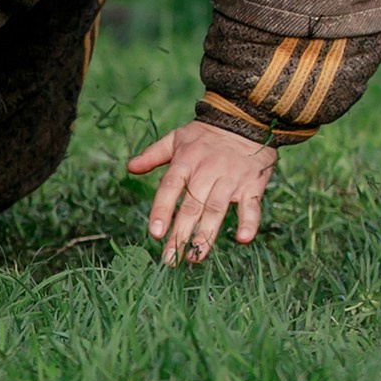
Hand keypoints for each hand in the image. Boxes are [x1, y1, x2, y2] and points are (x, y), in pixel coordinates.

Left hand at [125, 121, 276, 264]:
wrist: (245, 120)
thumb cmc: (205, 135)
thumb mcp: (176, 138)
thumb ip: (153, 155)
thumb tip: (129, 168)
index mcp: (185, 162)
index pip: (169, 189)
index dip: (161, 211)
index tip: (154, 233)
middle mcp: (206, 172)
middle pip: (191, 206)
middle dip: (180, 235)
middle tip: (170, 259)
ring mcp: (229, 180)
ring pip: (216, 210)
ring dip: (206, 235)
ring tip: (195, 257)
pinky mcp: (251, 185)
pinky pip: (251, 206)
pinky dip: (249, 223)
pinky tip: (242, 240)